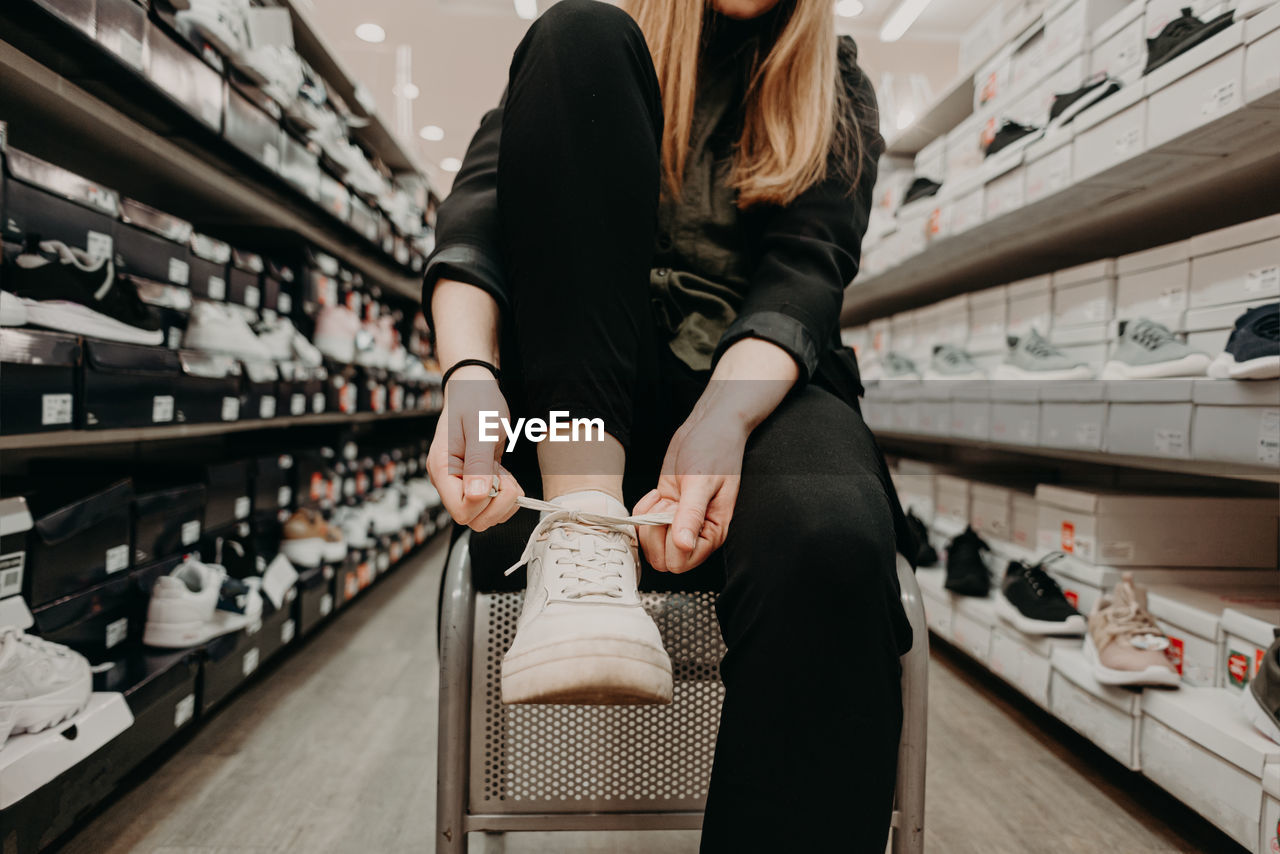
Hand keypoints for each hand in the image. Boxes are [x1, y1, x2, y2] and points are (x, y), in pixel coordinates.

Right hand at [426, 366, 523, 530]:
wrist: (475, 387)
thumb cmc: (475, 401)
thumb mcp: (481, 429)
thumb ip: (478, 463)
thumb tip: (478, 495)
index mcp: (442, 469)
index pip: (460, 510)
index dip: (484, 503)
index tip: (495, 478)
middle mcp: (448, 480)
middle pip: (471, 518)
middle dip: (497, 504)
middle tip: (504, 477)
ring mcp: (460, 483)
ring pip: (483, 516)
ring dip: (503, 501)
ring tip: (504, 473)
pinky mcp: (474, 482)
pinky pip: (490, 504)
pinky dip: (504, 496)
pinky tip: (504, 475)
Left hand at [634, 411, 745, 573]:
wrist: (709, 428)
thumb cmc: (715, 450)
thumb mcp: (702, 482)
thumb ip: (691, 515)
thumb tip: (683, 545)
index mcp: (712, 532)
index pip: (681, 561)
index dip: (669, 542)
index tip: (672, 514)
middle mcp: (696, 532)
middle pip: (663, 560)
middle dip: (655, 534)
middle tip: (665, 506)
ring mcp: (679, 523)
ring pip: (652, 545)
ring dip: (649, 522)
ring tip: (663, 499)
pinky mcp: (666, 510)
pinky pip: (645, 525)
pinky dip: (643, 511)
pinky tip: (657, 494)